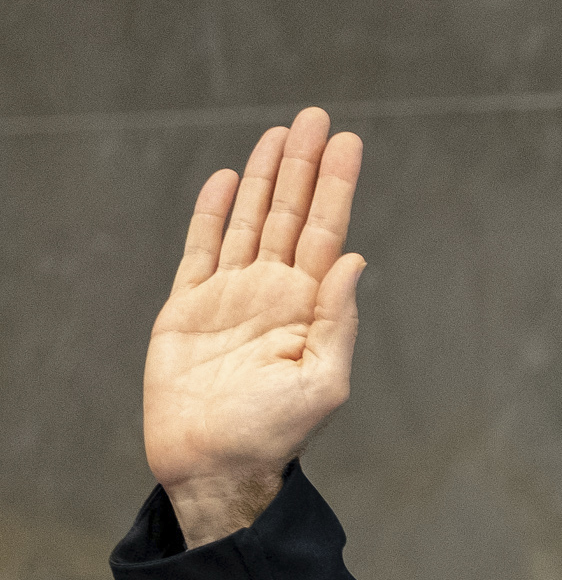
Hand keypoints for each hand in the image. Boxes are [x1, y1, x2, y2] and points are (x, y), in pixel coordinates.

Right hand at [143, 107, 367, 545]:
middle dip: (303, 166)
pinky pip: (200, 249)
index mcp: (310, 306)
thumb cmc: (276, 432)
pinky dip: (213, 213)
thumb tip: (356, 258)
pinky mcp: (187, 307)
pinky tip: (229, 179)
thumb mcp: (324, 380)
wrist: (215, 463)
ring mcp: (230, 295)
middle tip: (316, 116)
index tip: (349, 143)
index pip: (328, 232)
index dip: (337, 187)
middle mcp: (273, 292)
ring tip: (280, 133)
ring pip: (250, 221)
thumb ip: (339, 319)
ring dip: (264, 177)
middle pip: (291, 214)